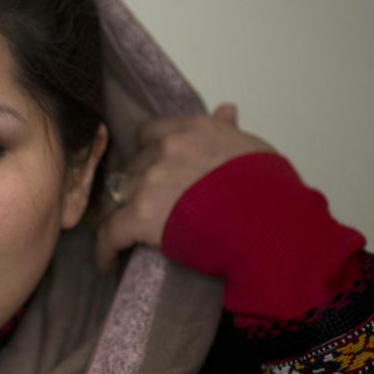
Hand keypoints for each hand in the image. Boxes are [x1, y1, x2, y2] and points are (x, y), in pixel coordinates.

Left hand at [95, 104, 271, 271]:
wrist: (268, 224)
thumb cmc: (268, 189)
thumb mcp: (251, 149)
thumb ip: (229, 130)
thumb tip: (225, 110)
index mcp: (190, 131)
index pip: (151, 133)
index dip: (149, 151)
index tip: (151, 165)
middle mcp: (165, 151)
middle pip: (133, 166)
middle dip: (135, 185)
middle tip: (140, 205)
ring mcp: (150, 182)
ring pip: (116, 197)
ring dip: (117, 214)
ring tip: (120, 233)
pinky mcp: (139, 217)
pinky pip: (110, 233)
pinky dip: (105, 249)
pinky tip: (106, 263)